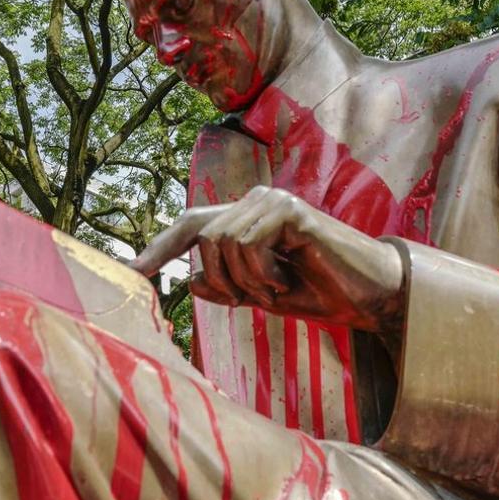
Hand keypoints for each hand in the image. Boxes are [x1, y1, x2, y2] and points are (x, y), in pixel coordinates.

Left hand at [131, 186, 404, 331]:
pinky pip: (248, 244)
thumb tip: (188, 282)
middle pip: (203, 240)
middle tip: (259, 299)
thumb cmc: (319, 291)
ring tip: (278, 290)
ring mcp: (272, 201)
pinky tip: (287, 280)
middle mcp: (255, 202)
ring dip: (246, 281)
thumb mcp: (262, 295)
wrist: (368, 295)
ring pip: (222, 244)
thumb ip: (227, 287)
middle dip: (222, 281)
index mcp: (245, 219)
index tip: (130, 272)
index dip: (159, 248)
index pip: (191, 227)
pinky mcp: (289, 210)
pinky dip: (261, 274)